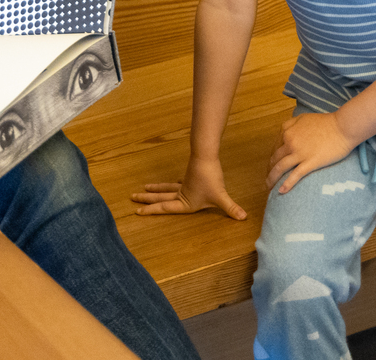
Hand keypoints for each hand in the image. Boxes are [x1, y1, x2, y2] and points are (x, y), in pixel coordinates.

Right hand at [130, 157, 246, 219]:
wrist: (206, 156)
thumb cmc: (211, 178)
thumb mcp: (220, 196)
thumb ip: (231, 208)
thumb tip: (243, 218)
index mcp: (185, 202)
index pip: (164, 208)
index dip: (151, 211)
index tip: (137, 211)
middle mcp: (181, 194)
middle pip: (160, 197)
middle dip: (146, 200)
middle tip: (132, 198)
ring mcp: (184, 184)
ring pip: (165, 188)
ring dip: (155, 190)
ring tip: (143, 189)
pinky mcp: (189, 177)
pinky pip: (176, 183)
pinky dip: (171, 185)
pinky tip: (173, 184)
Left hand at [267, 112, 354, 193]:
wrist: (343, 127)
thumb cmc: (326, 122)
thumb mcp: (303, 118)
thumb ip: (291, 125)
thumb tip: (285, 133)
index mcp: (288, 131)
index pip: (275, 147)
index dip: (272, 158)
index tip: (271, 165)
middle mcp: (290, 142)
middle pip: (275, 158)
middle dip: (270, 169)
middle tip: (268, 178)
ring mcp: (299, 153)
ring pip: (280, 167)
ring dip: (272, 178)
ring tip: (269, 187)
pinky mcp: (310, 162)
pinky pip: (295, 175)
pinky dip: (287, 184)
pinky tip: (281, 191)